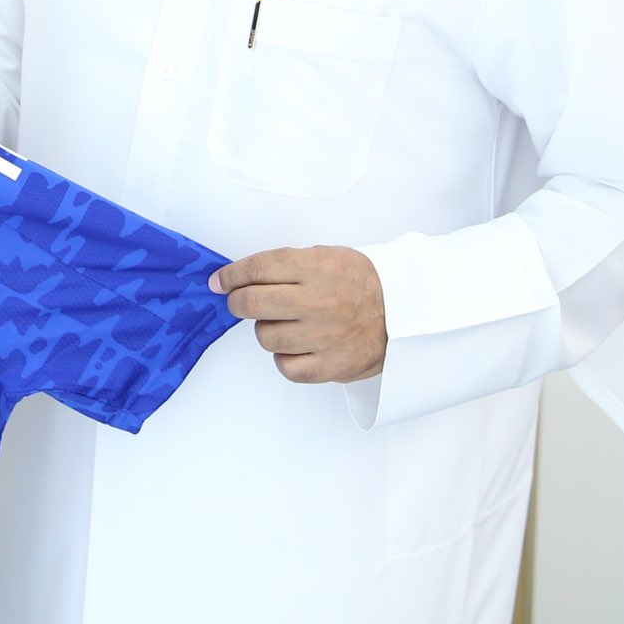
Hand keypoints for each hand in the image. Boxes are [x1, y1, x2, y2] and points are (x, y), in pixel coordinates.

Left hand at [211, 245, 386, 383]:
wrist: (404, 311)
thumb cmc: (361, 282)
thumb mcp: (327, 256)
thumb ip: (287, 265)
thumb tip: (241, 277)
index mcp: (317, 268)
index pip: (257, 269)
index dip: (230, 275)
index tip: (219, 282)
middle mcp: (319, 301)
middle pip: (252, 303)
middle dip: (237, 302)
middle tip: (240, 302)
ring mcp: (326, 336)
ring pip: (265, 336)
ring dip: (266, 330)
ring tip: (284, 323)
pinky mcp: (333, 365)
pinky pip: (286, 367)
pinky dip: (285, 358)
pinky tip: (296, 346)